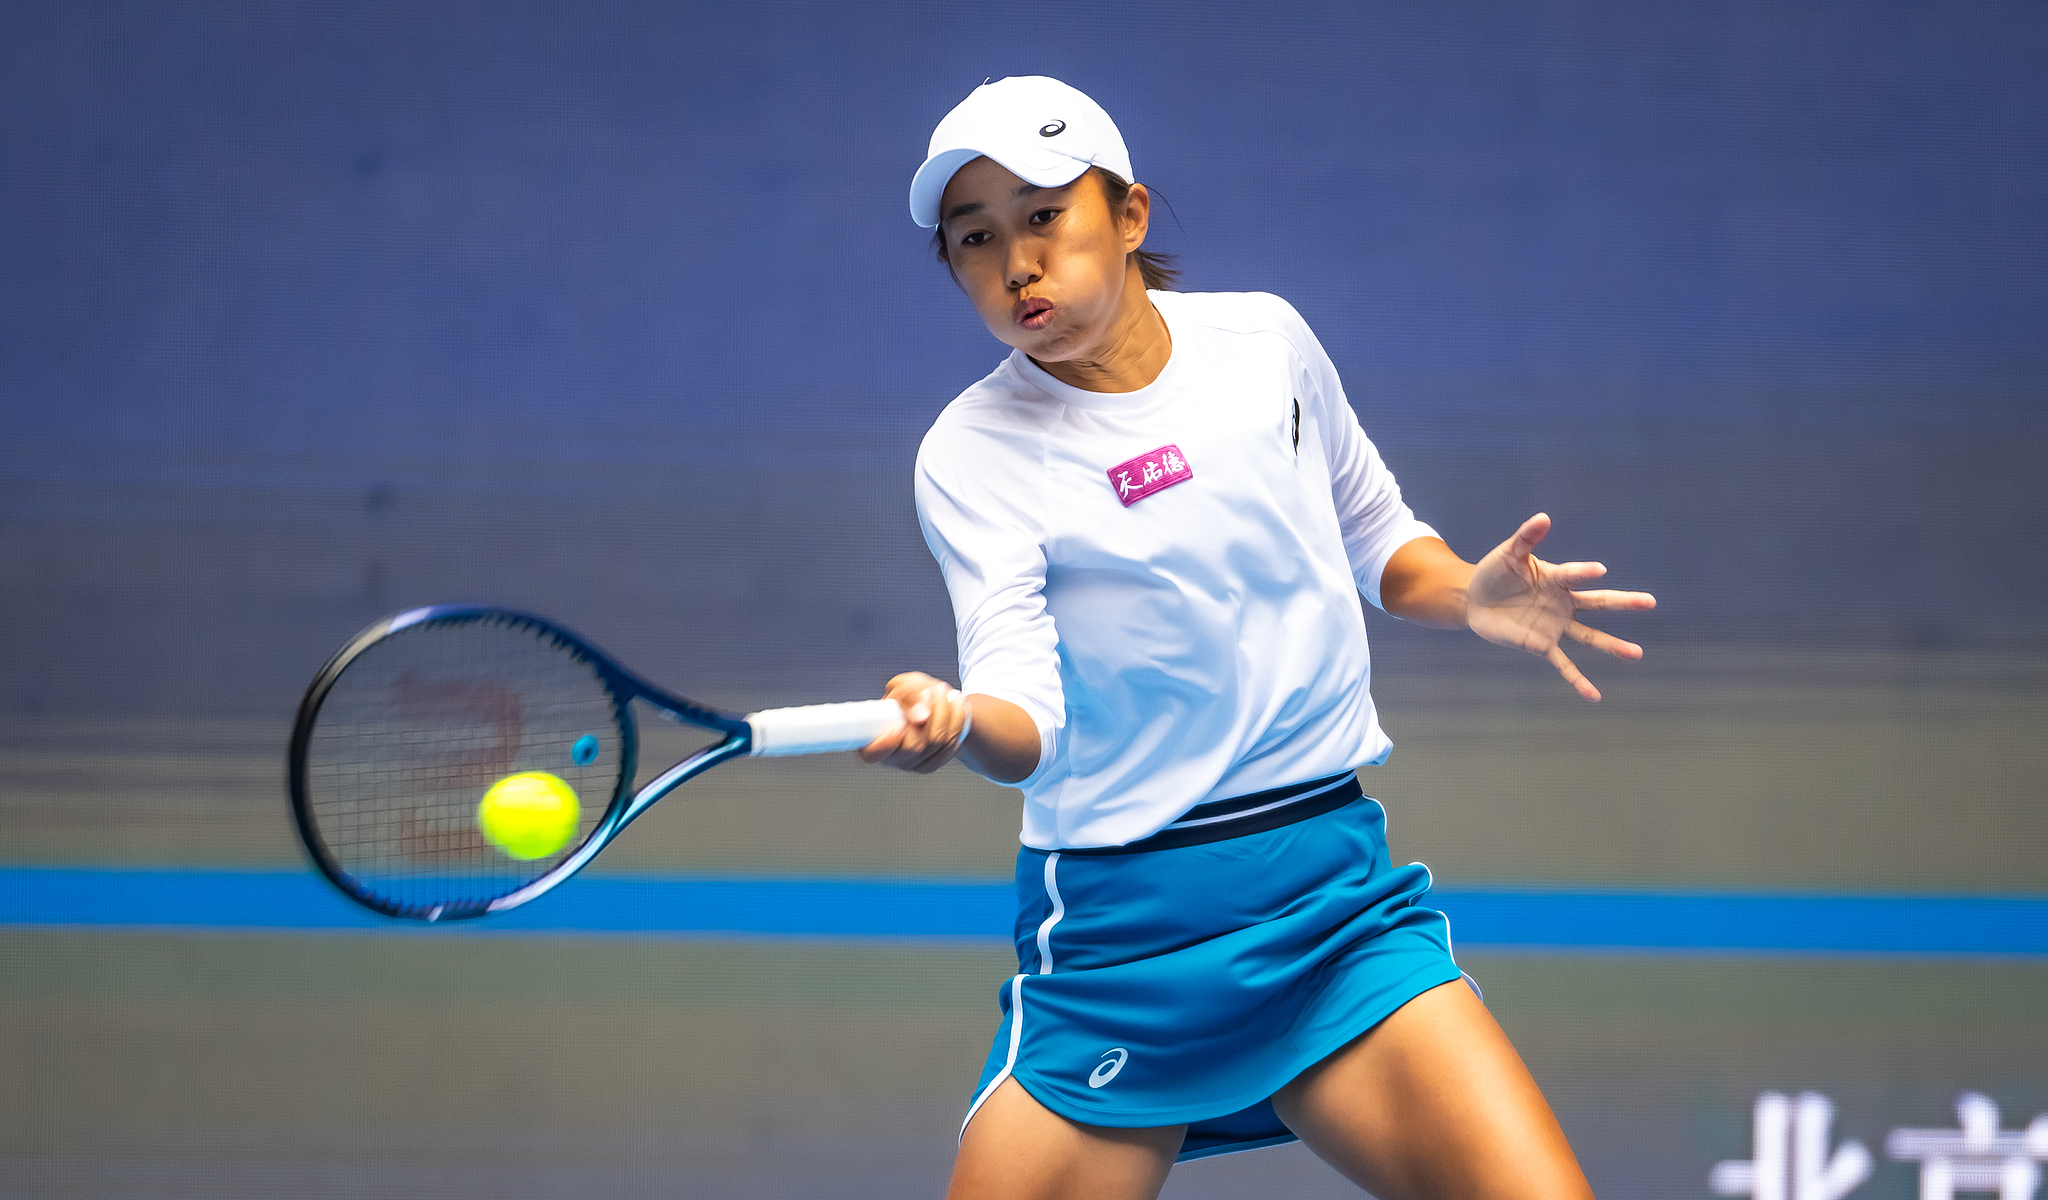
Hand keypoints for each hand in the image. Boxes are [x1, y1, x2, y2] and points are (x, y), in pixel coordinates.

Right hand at [858, 671, 970, 773]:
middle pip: (914, 746)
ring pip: (937, 742)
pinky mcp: (934, 762)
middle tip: (932, 691)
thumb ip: (907, 697)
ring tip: (945, 692)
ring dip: (946, 712)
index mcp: (873, 738)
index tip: (900, 724)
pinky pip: (951, 744)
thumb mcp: (904, 685)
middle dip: (929, 714)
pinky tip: (957, 704)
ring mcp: (913, 763)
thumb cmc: (911, 694)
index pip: (872, 753)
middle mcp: (891, 757)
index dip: (886, 743)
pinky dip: (957, 720)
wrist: (934, 701)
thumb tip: (920, 716)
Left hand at [1466, 513, 1656, 701]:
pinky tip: (1593, 695)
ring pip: (1589, 636)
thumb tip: (1544, 517)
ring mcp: (1555, 625)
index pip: (1573, 575)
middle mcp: (1563, 602)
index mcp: (1556, 578)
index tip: (1599, 570)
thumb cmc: (1495, 572)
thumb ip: (1526, 537)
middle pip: (1598, 603)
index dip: (1584, 572)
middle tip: (1650, 602)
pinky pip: (1563, 664)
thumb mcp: (1509, 554)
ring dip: (1612, 645)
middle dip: (1623, 603)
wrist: (1475, 599)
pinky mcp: (1541, 645)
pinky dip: (1577, 680)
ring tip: (1636, 653)